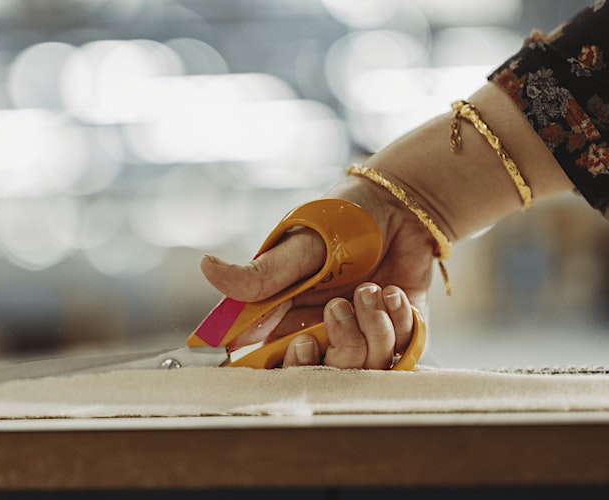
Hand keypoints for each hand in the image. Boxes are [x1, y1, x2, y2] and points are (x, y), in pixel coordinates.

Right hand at [200, 174, 436, 368]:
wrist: (401, 207)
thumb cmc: (342, 221)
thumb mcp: (299, 246)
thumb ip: (259, 272)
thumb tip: (206, 268)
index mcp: (287, 317)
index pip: (274, 363)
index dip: (288, 365)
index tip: (300, 344)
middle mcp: (322, 332)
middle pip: (326, 373)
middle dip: (340, 343)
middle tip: (339, 306)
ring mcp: (361, 334)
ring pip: (367, 364)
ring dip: (373, 325)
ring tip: (372, 288)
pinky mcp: (397, 331)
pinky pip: (402, 349)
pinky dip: (399, 319)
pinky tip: (392, 291)